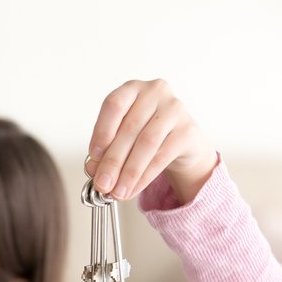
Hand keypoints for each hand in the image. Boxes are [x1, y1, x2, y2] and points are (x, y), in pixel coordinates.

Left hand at [86, 79, 218, 203]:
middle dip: (112, 162)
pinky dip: (144, 177)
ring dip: (128, 172)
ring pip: (146, 144)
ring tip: (117, 192)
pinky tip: (133, 189)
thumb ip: (105, 149)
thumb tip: (94, 169)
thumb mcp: (120, 137)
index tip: (93, 156)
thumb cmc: (143, 133)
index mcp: (132, 89)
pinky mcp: (188, 130)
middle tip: (102, 184)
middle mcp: (155, 92)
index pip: (114, 105)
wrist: (180, 140)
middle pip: (129, 129)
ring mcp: (174, 109)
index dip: (102, 131)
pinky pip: (162, 156)